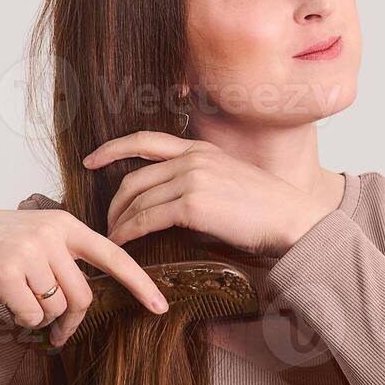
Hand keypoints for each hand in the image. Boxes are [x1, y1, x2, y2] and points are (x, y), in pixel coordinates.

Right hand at [0, 206, 168, 346]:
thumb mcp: (39, 236)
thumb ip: (68, 256)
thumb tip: (91, 299)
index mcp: (66, 224)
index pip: (114, 256)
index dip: (140, 283)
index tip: (161, 305)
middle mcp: (52, 234)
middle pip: (82, 295)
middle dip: (72, 321)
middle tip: (60, 332)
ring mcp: (29, 252)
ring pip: (56, 308)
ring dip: (41, 317)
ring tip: (21, 299)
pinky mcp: (6, 273)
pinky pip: (31, 316)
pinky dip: (21, 319)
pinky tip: (6, 301)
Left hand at [84, 131, 324, 255]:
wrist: (293, 220)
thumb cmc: (267, 210)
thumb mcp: (230, 181)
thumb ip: (198, 183)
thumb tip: (167, 206)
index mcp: (201, 149)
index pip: (146, 140)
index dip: (113, 149)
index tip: (92, 160)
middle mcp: (193, 158)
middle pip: (135, 177)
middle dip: (114, 201)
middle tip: (107, 221)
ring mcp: (192, 179)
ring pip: (138, 200)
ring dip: (120, 222)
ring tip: (113, 240)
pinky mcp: (193, 205)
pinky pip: (147, 218)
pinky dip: (129, 232)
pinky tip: (123, 244)